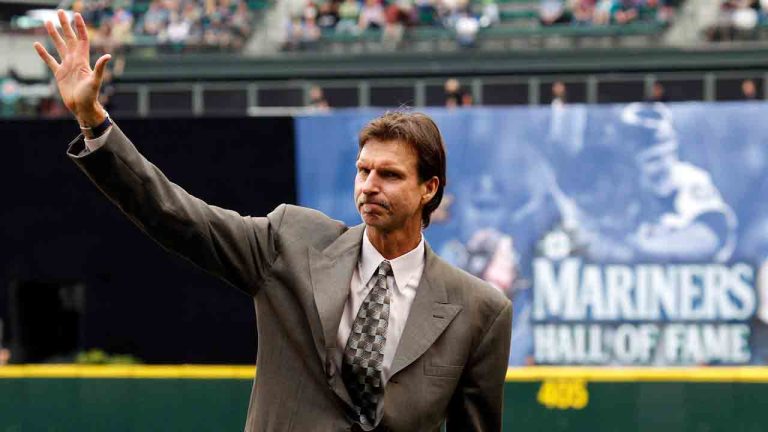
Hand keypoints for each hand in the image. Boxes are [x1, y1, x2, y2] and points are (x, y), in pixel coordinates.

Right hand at [33, 9, 110, 125]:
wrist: (82, 107)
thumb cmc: (91, 95)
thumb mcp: (95, 80)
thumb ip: (100, 67)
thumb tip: (107, 56)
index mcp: (83, 59)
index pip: (82, 39)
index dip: (80, 27)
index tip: (76, 15)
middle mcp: (74, 60)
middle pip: (69, 38)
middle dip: (65, 25)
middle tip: (60, 12)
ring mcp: (66, 66)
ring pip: (59, 46)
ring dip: (54, 35)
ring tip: (48, 22)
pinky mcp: (59, 73)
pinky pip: (50, 60)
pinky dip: (43, 53)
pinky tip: (37, 45)